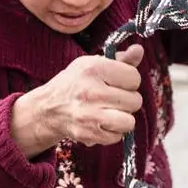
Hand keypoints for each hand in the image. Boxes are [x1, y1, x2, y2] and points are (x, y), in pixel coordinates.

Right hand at [11, 46, 144, 156]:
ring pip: (129, 122)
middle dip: (127, 100)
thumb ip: (121, 59)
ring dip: (123, 118)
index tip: (117, 82)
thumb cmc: (76, 83)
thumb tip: (139, 50)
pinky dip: (112, 132)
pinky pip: (118, 137)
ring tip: (110, 112)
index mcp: (93, 68)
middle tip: (112, 98)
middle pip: (135, 101)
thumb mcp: (94, 64)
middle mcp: (90, 91)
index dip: (129, 81)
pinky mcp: (87, 133)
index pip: (134, 77)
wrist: (48, 108)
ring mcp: (89, 114)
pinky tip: (101, 123)